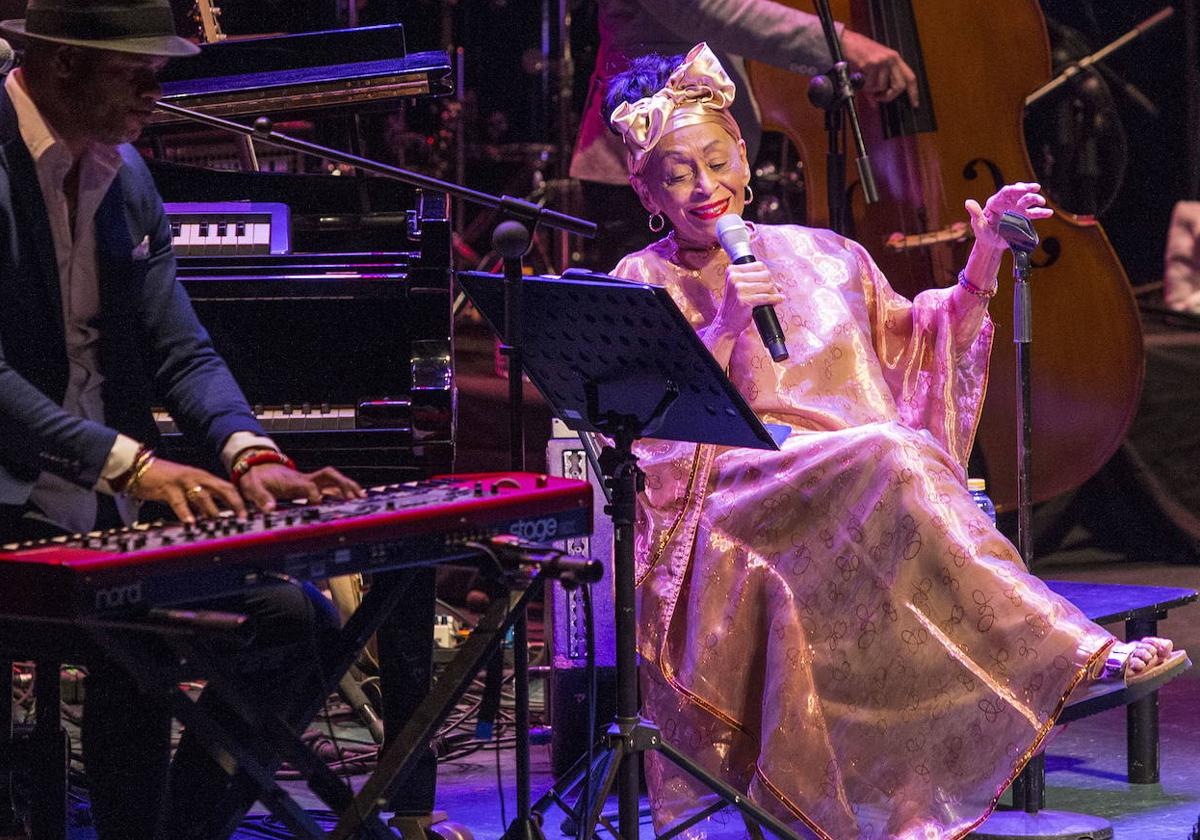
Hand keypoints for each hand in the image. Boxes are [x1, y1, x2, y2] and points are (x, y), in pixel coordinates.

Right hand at [131, 458, 245, 523]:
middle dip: (234, 502)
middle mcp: (197, 478)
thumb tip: (214, 516)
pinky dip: (185, 512)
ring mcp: (183, 482)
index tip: (248, 513)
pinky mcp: (167, 488)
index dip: (239, 499)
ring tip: (219, 523)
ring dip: (211, 510)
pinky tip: (191, 522)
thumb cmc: (166, 481)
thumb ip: (201, 500)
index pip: (227, 487)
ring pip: (202, 495)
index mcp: (204, 478)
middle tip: (242, 517)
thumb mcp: (188, 488)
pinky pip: (179, 501)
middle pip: (221, 488)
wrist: (140, 468)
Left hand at [237, 463, 364, 512]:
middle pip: (330, 476)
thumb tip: (270, 509)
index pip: (310, 486)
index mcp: (292, 482)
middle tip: (356, 497)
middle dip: (344, 485)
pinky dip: (342, 491)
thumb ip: (262, 499)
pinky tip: (350, 498)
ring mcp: (308, 481)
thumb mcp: (252, 487)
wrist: (254, 464)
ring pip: (333, 479)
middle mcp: (304, 479)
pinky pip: (330, 485)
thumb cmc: (255, 477)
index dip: (315, 495)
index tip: (318, 506)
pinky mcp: (309, 484)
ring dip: (348, 486)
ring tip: (362, 497)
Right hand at [713, 262, 783, 336]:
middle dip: (773, 284)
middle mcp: (734, 278)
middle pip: (765, 275)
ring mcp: (738, 289)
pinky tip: (779, 300)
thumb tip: (778, 285)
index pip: (759, 266)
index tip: (770, 283)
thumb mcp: (740, 288)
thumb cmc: (735, 306)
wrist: (726, 323)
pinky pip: (766, 297)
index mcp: (732, 271)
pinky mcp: (744, 300)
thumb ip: (755, 282)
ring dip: (774, 292)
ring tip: (775, 298)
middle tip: (774, 292)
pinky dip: (775, 299)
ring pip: (768, 285)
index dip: (768, 274)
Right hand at [841, 30, 918, 106]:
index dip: (914, 92)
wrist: (847, 41)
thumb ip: (878, 83)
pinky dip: (864, 86)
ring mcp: (881, 61)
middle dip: (889, 96)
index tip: (914, 103)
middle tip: (880, 97)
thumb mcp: (874, 66)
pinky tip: (860, 77)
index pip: (910, 77)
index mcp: (895, 58)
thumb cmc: (860, 52)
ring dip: (871, 90)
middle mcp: (891, 59)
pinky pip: (870, 84)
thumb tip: (875, 103)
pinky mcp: (870, 64)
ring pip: (882, 87)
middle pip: (900, 85)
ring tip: (865, 81)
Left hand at [965, 182, 1052, 252]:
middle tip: (1036, 187)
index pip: (1006, 192)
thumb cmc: (983, 233)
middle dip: (1027, 188)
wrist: (991, 245)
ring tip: (1042, 202)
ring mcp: (1016, 210)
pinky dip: (1041, 213)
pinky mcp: (1023, 219)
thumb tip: (968, 202)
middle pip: (1019, 192)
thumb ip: (975, 213)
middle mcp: (1008, 203)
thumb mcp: (978, 224)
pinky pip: (1033, 214)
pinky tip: (1049, 212)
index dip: (1014, 189)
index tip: (1022, 188)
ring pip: (1027, 201)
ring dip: (1035, 200)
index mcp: (996, 202)